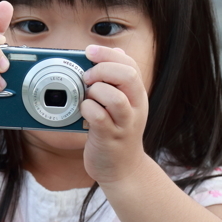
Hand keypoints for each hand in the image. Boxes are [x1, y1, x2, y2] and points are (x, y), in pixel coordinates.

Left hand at [80, 44, 149, 183]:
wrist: (123, 170)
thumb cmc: (116, 133)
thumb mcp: (124, 104)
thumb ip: (118, 80)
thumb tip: (116, 51)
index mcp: (137, 95)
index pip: (130, 65)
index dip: (108, 54)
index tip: (89, 51)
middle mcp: (135, 107)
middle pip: (128, 76)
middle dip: (102, 69)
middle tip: (87, 77)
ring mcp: (124, 124)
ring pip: (115, 97)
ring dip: (96, 91)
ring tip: (87, 96)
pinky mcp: (109, 138)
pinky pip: (99, 118)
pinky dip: (87, 109)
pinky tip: (83, 112)